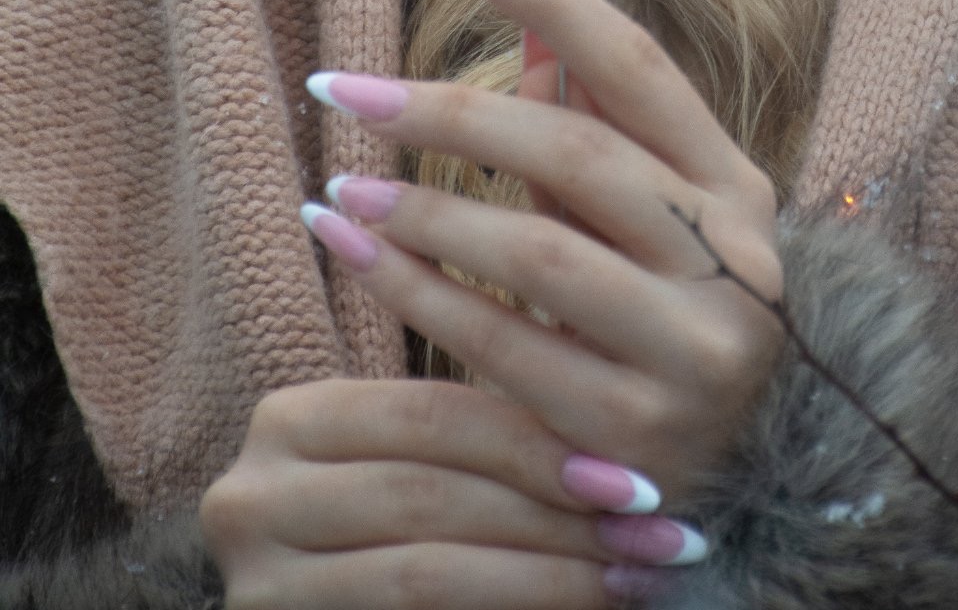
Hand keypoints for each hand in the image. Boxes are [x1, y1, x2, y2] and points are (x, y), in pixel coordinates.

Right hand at [199, 374, 645, 606]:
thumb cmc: (396, 529)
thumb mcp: (420, 468)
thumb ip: (480, 439)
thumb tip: (617, 439)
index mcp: (289, 419)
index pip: (432, 415)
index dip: (538, 441)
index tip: (639, 474)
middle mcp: (252, 495)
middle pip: (433, 492)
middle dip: (556, 511)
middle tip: (657, 529)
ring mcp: (257, 581)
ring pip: (428, 571)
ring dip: (549, 575)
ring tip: (637, 575)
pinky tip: (582, 607)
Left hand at [304, 0, 785, 506]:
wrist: (751, 474)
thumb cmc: (675, 311)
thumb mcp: (659, 215)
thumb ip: (599, 128)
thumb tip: (531, 28)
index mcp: (738, 184)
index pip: (634, 62)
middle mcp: (733, 259)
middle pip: (576, 153)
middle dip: (448, 114)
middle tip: (343, 88)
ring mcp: (691, 351)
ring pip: (537, 255)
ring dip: (423, 214)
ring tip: (340, 188)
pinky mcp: (634, 436)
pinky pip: (506, 351)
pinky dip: (424, 299)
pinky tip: (365, 263)